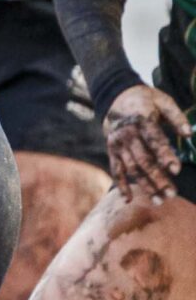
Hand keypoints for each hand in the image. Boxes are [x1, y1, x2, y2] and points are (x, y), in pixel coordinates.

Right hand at [106, 84, 189, 205]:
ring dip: (145, 185)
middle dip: (157, 178)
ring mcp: (118, 145)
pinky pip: (116, 170)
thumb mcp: (163, 101)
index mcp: (141, 120)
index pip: (154, 140)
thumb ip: (177, 117)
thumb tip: (189, 134)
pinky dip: (121, 185)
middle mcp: (127, 135)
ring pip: (132, 169)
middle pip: (143, 160)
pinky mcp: (112, 152)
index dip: (165, 155)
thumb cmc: (146, 101)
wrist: (116, 98)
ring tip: (159, 200)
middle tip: (171, 194)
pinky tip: (128, 199)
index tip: (176, 170)